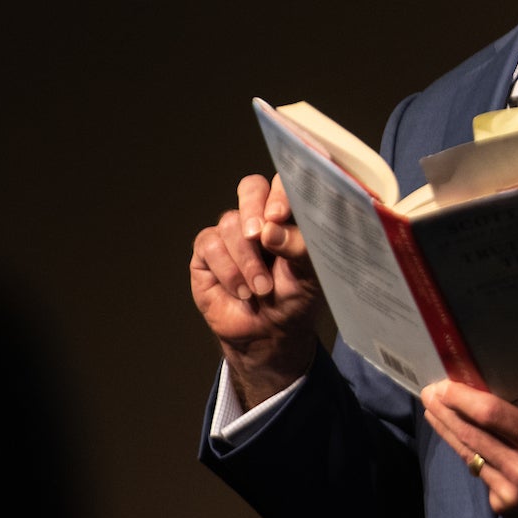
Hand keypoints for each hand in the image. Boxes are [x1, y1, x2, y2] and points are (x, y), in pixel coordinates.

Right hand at [190, 172, 325, 406]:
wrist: (269, 333)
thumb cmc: (295, 298)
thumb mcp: (309, 276)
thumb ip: (298, 248)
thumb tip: (271, 229)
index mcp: (290, 215)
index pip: (284, 184)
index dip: (279, 193)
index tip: (278, 216)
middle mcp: (259, 217)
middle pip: (250, 188)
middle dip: (254, 210)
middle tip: (259, 237)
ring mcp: (232, 232)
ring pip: (230, 223)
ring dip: (246, 260)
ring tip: (261, 289)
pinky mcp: (207, 251)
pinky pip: (210, 245)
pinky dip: (228, 271)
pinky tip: (241, 291)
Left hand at [421, 381, 517, 517]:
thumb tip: (504, 397)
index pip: (491, 415)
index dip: (462, 398)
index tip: (443, 385)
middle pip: (471, 436)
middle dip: (445, 413)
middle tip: (428, 394)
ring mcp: (510, 494)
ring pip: (470, 459)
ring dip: (450, 435)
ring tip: (434, 415)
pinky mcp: (506, 511)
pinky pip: (484, 478)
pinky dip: (475, 459)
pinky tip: (466, 445)